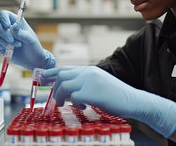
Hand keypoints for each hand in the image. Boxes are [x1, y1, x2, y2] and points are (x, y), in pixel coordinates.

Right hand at [0, 10, 55, 69]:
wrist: (32, 60)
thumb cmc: (33, 47)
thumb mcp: (31, 40)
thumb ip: (22, 33)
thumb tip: (13, 27)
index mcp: (15, 22)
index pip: (4, 14)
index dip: (3, 18)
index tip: (8, 26)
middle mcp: (7, 28)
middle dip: (2, 32)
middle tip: (11, 40)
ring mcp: (3, 37)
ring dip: (5, 41)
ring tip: (17, 45)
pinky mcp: (0, 46)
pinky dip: (3, 46)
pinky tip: (11, 50)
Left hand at [42, 66, 175, 137]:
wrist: (133, 100)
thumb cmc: (116, 96)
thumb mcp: (99, 84)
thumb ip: (85, 83)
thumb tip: (68, 90)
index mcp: (89, 70)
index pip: (65, 68)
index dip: (51, 73)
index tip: (42, 79)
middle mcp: (88, 73)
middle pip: (61, 75)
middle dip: (53, 87)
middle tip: (53, 99)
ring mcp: (90, 81)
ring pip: (64, 85)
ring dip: (60, 97)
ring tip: (65, 105)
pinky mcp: (92, 92)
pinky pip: (74, 97)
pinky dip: (75, 103)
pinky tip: (84, 107)